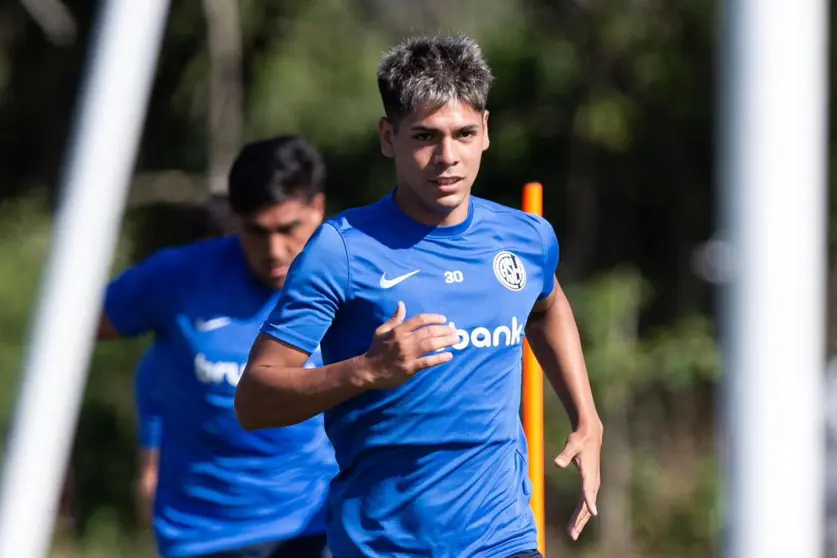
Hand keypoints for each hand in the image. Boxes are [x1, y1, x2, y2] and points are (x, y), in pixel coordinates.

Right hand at [362, 301, 458, 388]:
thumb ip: (394, 319)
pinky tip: (449, 356)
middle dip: (444, 330)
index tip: (444, 319)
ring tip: (456, 340)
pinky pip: (427, 362)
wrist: (368, 371)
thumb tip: (401, 304)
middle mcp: (404, 341)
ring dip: (446, 342)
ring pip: (430, 345)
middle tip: (456, 330)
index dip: (433, 318)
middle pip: (428, 332)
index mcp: (398, 331)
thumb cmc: (376, 350)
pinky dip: (439, 359)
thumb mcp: (382, 331)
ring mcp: (407, 355)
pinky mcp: (410, 368)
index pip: (419, 320)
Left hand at [555, 422, 602, 540]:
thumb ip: (564, 455)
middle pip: (587, 505)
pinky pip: (585, 503)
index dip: (590, 501)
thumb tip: (557, 463)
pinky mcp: (590, 485)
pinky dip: (580, 514)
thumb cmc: (580, 440)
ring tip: (572, 534)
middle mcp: (593, 482)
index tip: (592, 513)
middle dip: (580, 521)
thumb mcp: (571, 445)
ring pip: (586, 508)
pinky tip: (575, 523)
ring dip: (580, 521)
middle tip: (572, 534)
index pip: (588, 490)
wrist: (591, 436)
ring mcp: (593, 485)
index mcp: (589, 474)